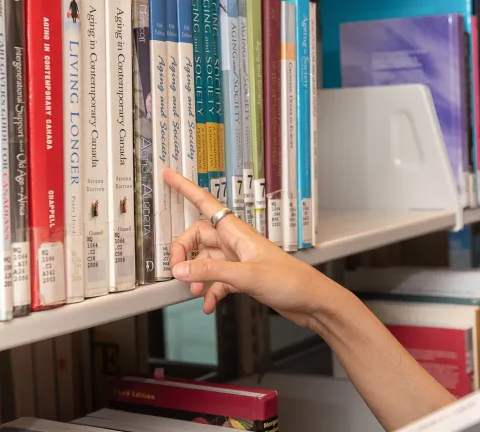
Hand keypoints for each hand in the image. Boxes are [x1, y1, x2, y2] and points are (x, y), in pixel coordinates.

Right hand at [163, 169, 342, 328]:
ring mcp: (238, 260)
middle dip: (184, 254)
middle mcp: (235, 242)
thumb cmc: (290, 281)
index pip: (204, 202)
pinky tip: (209, 304)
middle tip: (178, 272)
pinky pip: (216, 280)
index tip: (168, 176)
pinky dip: (210, 292)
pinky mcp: (242, 277)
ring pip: (205, 260)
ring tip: (195, 293)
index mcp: (237, 231)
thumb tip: (181, 270)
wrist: (312, 301)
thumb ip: (210, 272)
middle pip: (197, 237)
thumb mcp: (246, 276)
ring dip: (196, 277)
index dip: (185, 188)